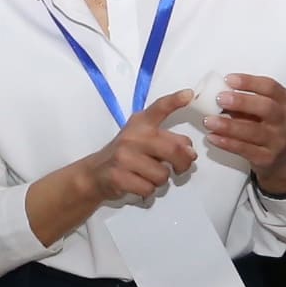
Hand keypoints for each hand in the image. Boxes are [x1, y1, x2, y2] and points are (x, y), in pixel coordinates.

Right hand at [82, 89, 200, 207]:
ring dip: (160, 180)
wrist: (95, 173)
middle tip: (181, 168)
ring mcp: (124, 156)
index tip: (189, 95)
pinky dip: (148, 191)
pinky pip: (149, 188)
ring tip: (149, 176)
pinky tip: (138, 184)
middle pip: (174, 150)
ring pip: (162, 175)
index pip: (159, 108)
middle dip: (183, 164)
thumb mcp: (143, 139)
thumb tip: (190, 153)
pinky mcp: (119, 176)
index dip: (175, 101)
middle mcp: (132, 136)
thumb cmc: (126, 156)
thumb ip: (168, 141)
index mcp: (141, 123)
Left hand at [207, 72, 285, 176]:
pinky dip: (227, 143)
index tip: (229, 79)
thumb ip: (247, 101)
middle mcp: (285, 121)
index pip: (270, 87)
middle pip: (266, 108)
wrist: (284, 157)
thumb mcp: (265, 110)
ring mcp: (278, 141)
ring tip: (209, 120)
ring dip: (228, 125)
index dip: (249, 82)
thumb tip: (218, 92)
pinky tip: (213, 137)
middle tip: (220, 99)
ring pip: (253, 132)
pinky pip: (245, 150)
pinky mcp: (267, 158)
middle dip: (241, 102)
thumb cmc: (269, 126)